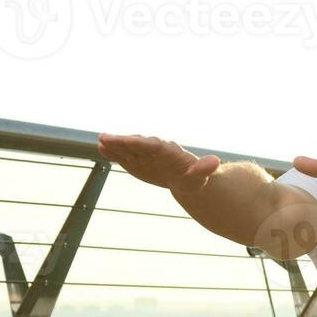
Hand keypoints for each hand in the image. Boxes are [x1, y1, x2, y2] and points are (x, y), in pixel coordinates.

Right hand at [96, 133, 219, 193]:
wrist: (187, 179)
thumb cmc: (195, 177)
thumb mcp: (201, 176)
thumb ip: (204, 168)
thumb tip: (215, 162)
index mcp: (169, 152)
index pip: (153, 145)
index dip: (140, 143)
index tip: (128, 140)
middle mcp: (154, 150)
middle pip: (137, 144)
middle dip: (122, 141)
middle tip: (105, 137)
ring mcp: (144, 155)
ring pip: (127, 148)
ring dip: (114, 144)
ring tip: (101, 141)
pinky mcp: (137, 161)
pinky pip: (124, 156)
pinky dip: (113, 152)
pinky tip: (101, 148)